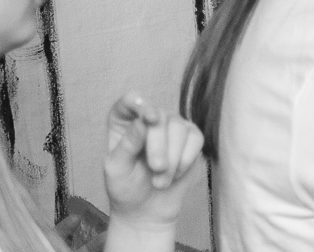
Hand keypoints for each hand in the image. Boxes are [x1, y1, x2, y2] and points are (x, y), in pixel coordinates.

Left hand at [101, 95, 204, 233]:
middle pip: (159, 117)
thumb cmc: (126, 188)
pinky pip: (195, 139)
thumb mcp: (118, 169)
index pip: (129, 102)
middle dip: (158, 146)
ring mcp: (173, 127)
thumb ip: (128, 144)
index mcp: (124, 123)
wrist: (147, 210)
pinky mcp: (192, 139)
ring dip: (172, 159)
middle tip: (156, 169)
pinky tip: (174, 174)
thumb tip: (142, 121)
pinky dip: (185, 160)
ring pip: (179, 129)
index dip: (138, 104)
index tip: (149, 117)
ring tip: (160, 180)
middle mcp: (150, 119)